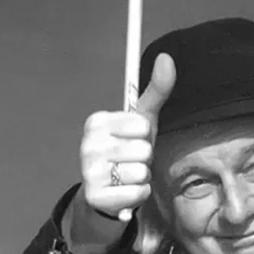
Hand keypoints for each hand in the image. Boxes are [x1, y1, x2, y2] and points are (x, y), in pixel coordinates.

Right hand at [80, 53, 175, 220]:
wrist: (107, 195)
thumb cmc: (128, 152)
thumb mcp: (143, 121)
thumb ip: (156, 90)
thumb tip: (166, 57)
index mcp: (96, 122)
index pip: (142, 125)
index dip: (144, 136)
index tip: (132, 140)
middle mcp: (88, 144)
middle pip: (143, 150)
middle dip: (144, 159)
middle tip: (131, 162)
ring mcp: (89, 171)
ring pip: (142, 172)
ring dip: (142, 178)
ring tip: (128, 177)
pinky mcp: (96, 196)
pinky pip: (138, 193)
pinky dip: (138, 195)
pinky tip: (125, 193)